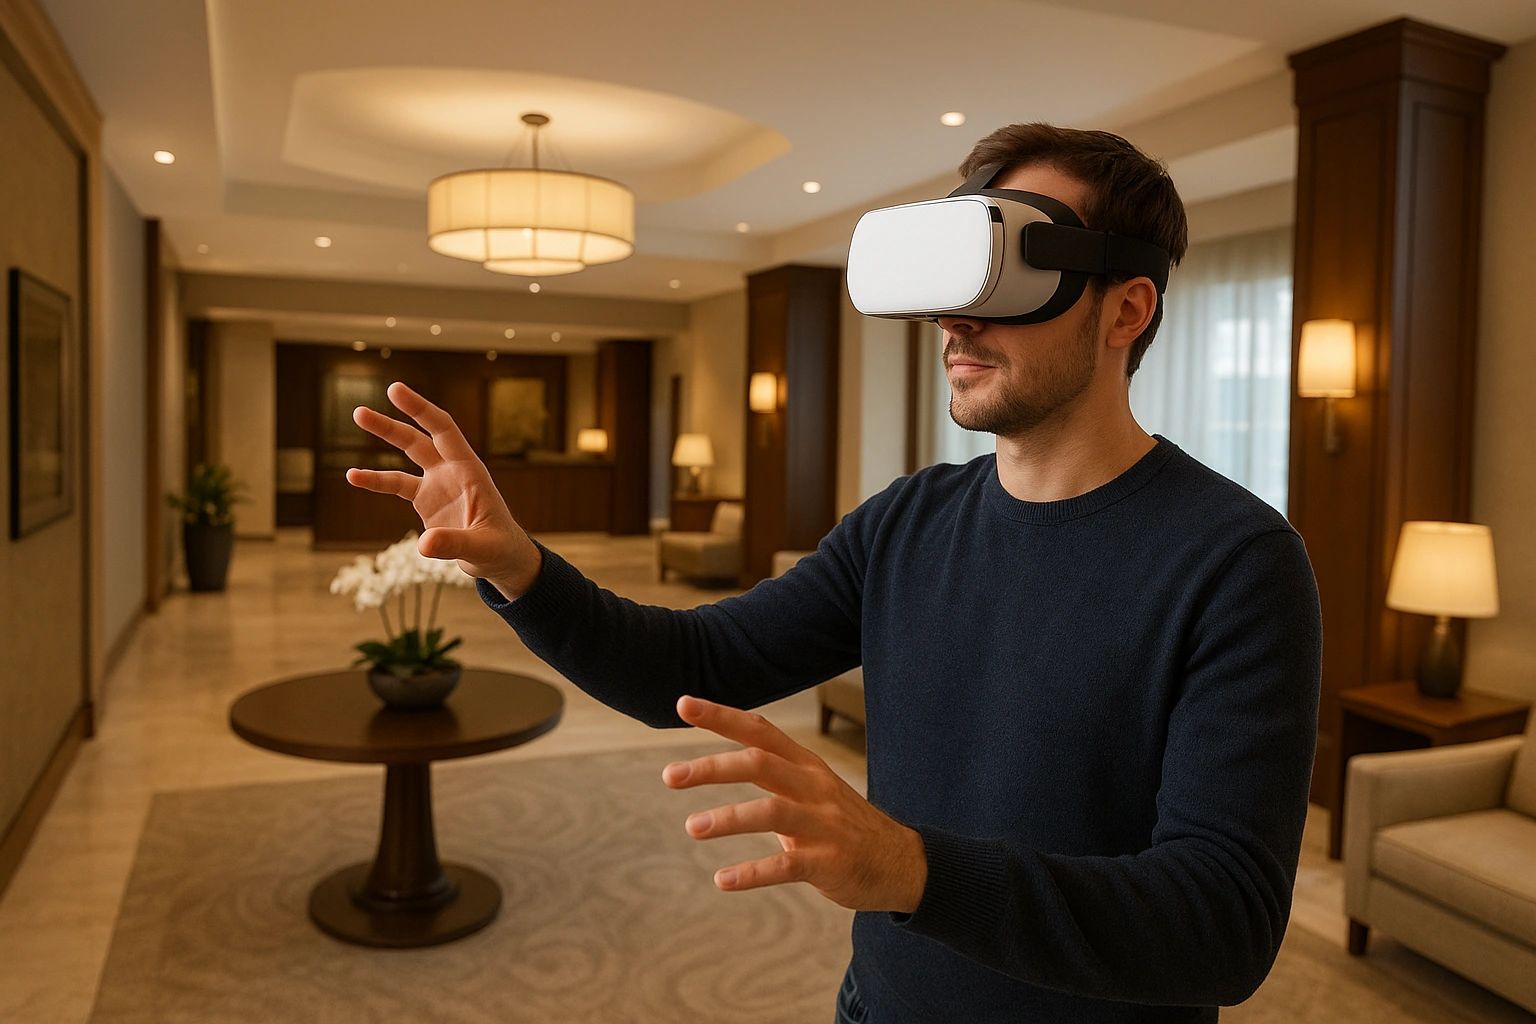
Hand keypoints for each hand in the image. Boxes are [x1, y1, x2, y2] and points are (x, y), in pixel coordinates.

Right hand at [344, 382, 541, 598]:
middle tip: (358, 412)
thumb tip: (424, 543)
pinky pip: (397, 484)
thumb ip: (455, 544)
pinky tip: (353, 476)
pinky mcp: (427, 499)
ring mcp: (438, 482)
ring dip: (383, 437)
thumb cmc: (500, 549)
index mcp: (470, 471)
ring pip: (406, 453)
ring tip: (357, 418)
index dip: (420, 410)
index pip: (444, 431)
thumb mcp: (482, 549)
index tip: (395, 390)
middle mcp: (452, 470)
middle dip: (390, 425)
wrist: (501, 558)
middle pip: (418, 439)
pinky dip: (376, 480)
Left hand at [662, 695, 927, 912]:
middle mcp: (813, 787)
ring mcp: (823, 824)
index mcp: (805, 765)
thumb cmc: (843, 823)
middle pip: (760, 764)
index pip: (759, 730)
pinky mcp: (829, 862)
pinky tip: (723, 880)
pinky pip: (786, 865)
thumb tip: (717, 763)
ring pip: (771, 811)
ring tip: (693, 826)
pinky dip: (752, 872)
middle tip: (670, 775)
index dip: (721, 715)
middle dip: (712, 767)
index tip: (683, 703)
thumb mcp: (811, 789)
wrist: (902, 863)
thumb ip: (771, 775)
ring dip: (729, 817)